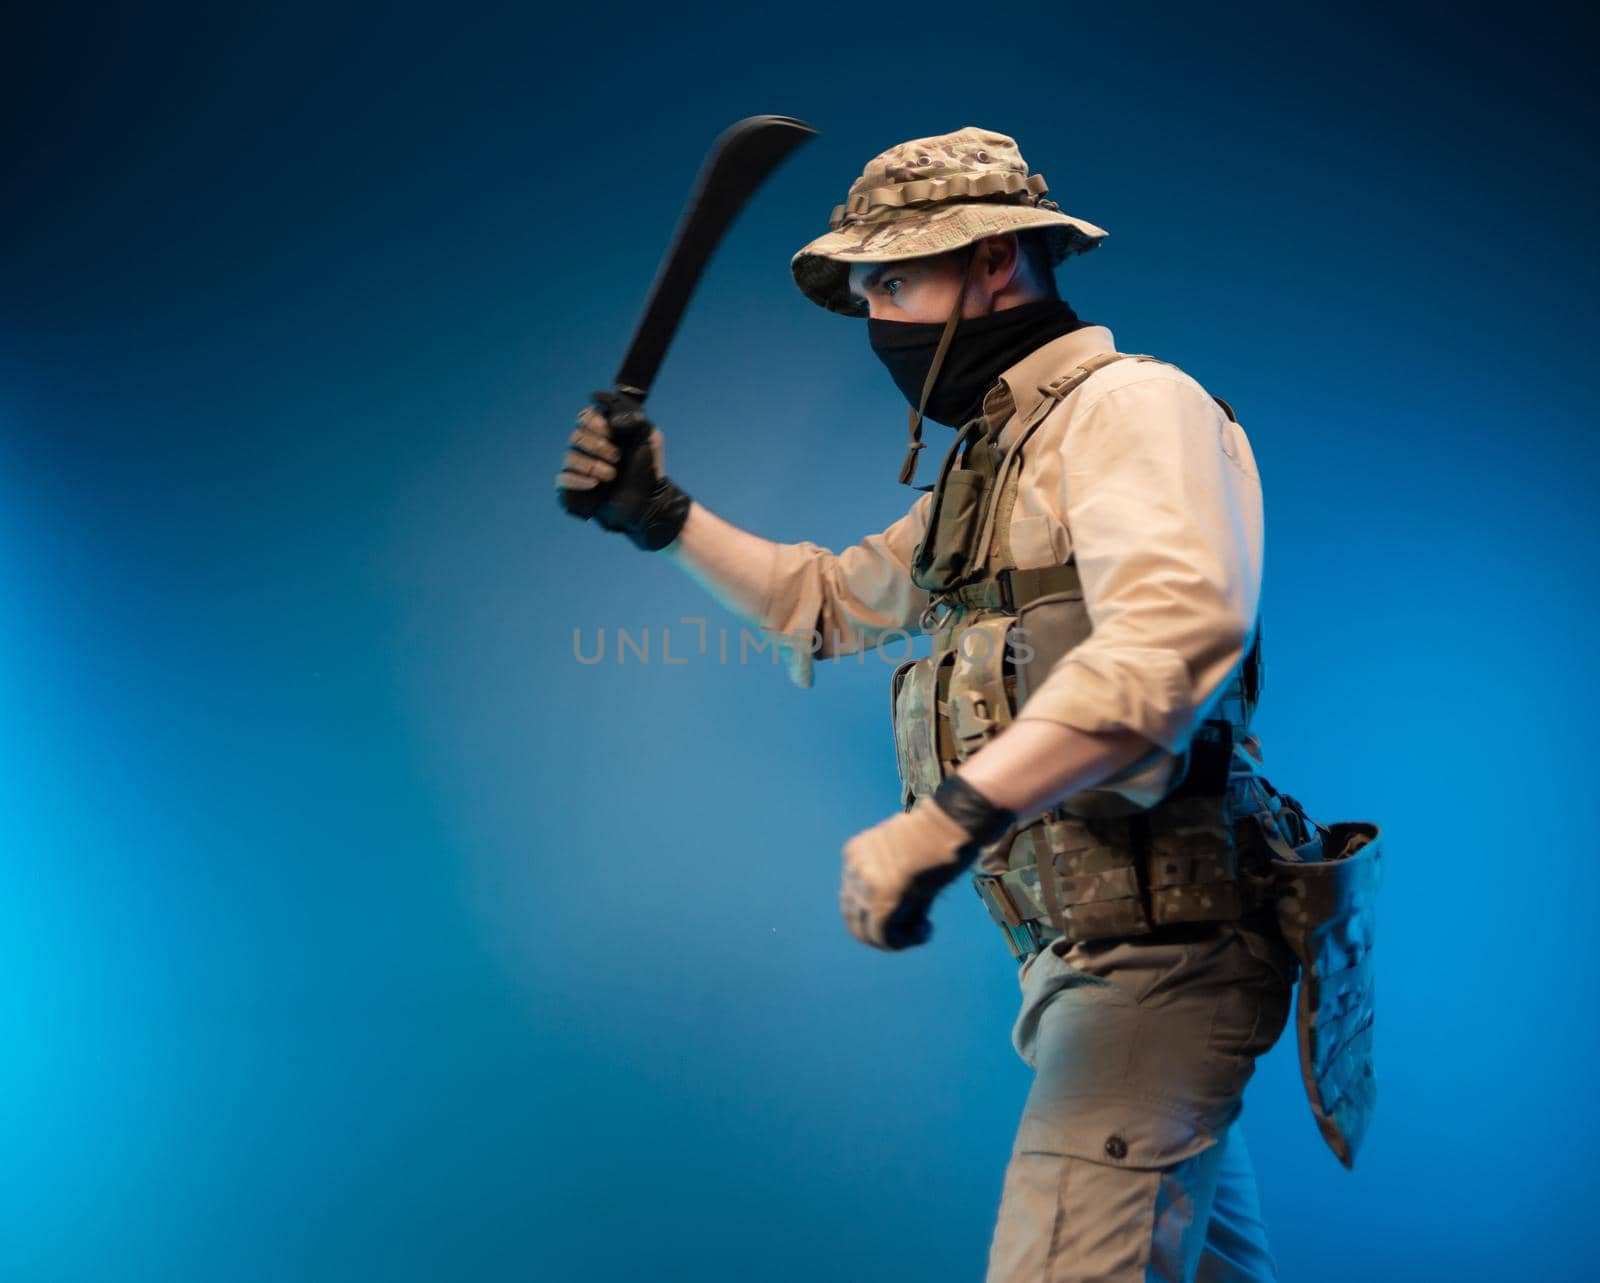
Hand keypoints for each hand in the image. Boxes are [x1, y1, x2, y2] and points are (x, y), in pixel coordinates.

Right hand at [556, 390, 691, 550]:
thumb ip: (634, 418)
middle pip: (576, 436)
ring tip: (612, 476)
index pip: (584, 416)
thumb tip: (611, 417)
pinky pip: (563, 478)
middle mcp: (588, 448)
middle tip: (617, 458)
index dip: (595, 423)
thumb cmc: (649, 471)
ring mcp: (580, 468)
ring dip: (593, 466)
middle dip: (598, 446)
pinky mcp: (573, 488)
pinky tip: (594, 485)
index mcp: (603, 433)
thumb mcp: (649, 438)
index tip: (612, 433)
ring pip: (569, 457)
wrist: (648, 502)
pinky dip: (578, 480)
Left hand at [840, 794, 983, 950]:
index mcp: (855, 853)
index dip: (875, 914)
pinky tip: (925, 931)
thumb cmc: (937, 836)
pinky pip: (883, 935)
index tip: (905, 913)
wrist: (950, 825)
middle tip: (912, 931)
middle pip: (854, 916)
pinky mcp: (883, 901)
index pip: (852, 896)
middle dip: (882, 931)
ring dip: (895, 938)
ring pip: (867, 930)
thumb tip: (900, 919)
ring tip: (922, 930)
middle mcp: (854, 869)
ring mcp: (866, 886)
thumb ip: (894, 883)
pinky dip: (903, 942)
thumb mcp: (906, 857)